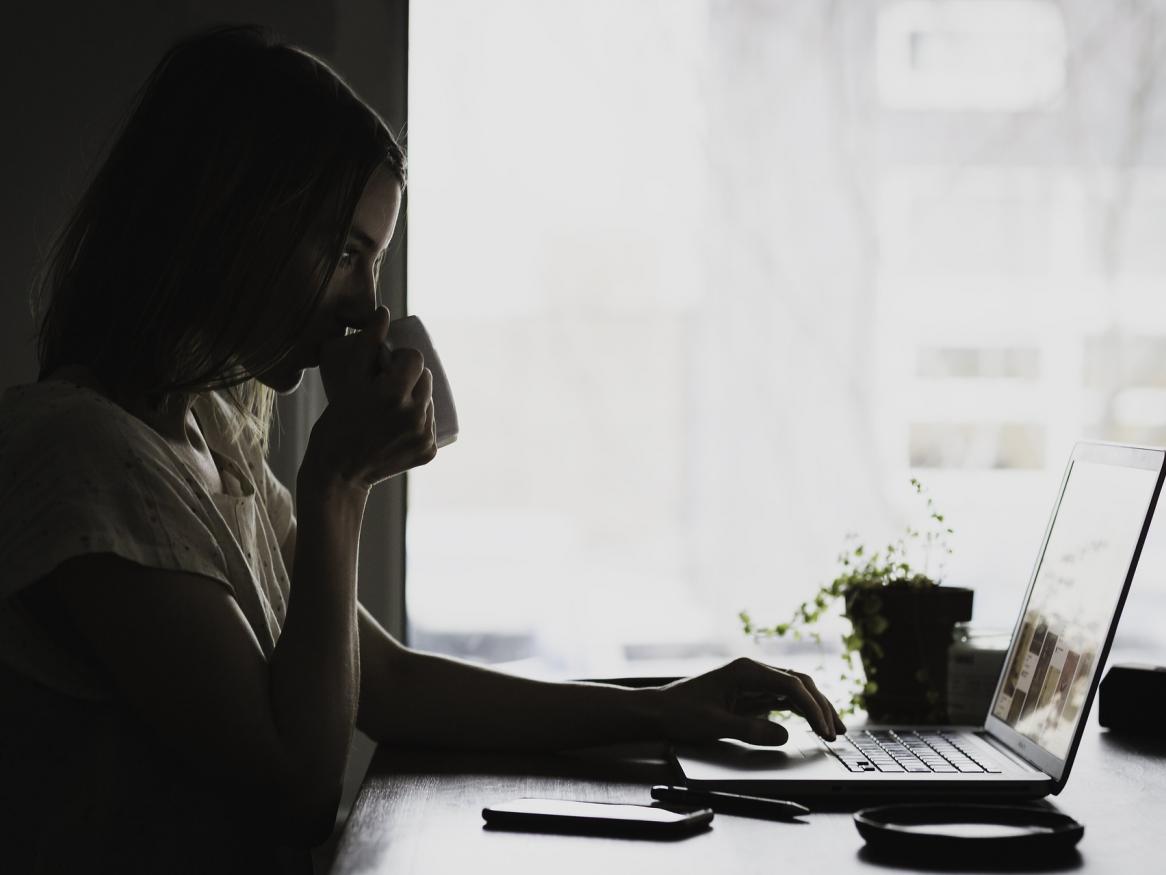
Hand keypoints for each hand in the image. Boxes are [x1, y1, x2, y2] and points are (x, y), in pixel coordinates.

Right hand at [304, 306, 436, 491]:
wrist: (338, 473)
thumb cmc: (336, 423)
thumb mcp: (347, 381)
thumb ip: (366, 344)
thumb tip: (384, 312)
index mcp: (393, 394)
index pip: (415, 359)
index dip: (401, 359)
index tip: (387, 366)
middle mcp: (415, 414)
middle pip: (425, 379)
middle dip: (410, 377)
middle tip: (387, 386)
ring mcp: (424, 435)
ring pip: (430, 401)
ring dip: (417, 398)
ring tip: (393, 406)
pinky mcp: (429, 452)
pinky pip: (431, 424)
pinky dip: (420, 421)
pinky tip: (402, 425)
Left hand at [654, 658, 845, 745]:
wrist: (660, 710)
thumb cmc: (681, 713)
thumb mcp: (714, 725)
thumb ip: (750, 729)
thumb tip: (785, 734)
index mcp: (745, 671)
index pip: (791, 684)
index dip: (812, 707)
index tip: (824, 729)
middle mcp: (753, 671)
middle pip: (799, 683)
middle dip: (821, 706)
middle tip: (837, 732)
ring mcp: (754, 682)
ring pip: (795, 690)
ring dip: (815, 707)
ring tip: (834, 729)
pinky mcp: (752, 694)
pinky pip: (784, 699)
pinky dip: (801, 711)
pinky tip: (813, 724)